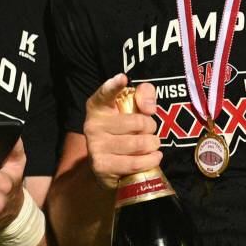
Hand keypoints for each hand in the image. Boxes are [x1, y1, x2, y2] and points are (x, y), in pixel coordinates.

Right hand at [84, 74, 160, 188]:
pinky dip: (150, 161)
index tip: (122, 78)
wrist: (111, 164)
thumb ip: (145, 95)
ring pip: (138, 144)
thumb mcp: (133, 109)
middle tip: (150, 131)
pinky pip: (135, 163)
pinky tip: (153, 157)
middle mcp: (92, 125)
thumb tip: (148, 108)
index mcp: (98, 106)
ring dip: (153, 145)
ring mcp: (95, 147)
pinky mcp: (102, 167)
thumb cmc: (125, 131)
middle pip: (137, 122)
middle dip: (151, 127)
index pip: (105, 93)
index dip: (114, 85)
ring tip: (152, 145)